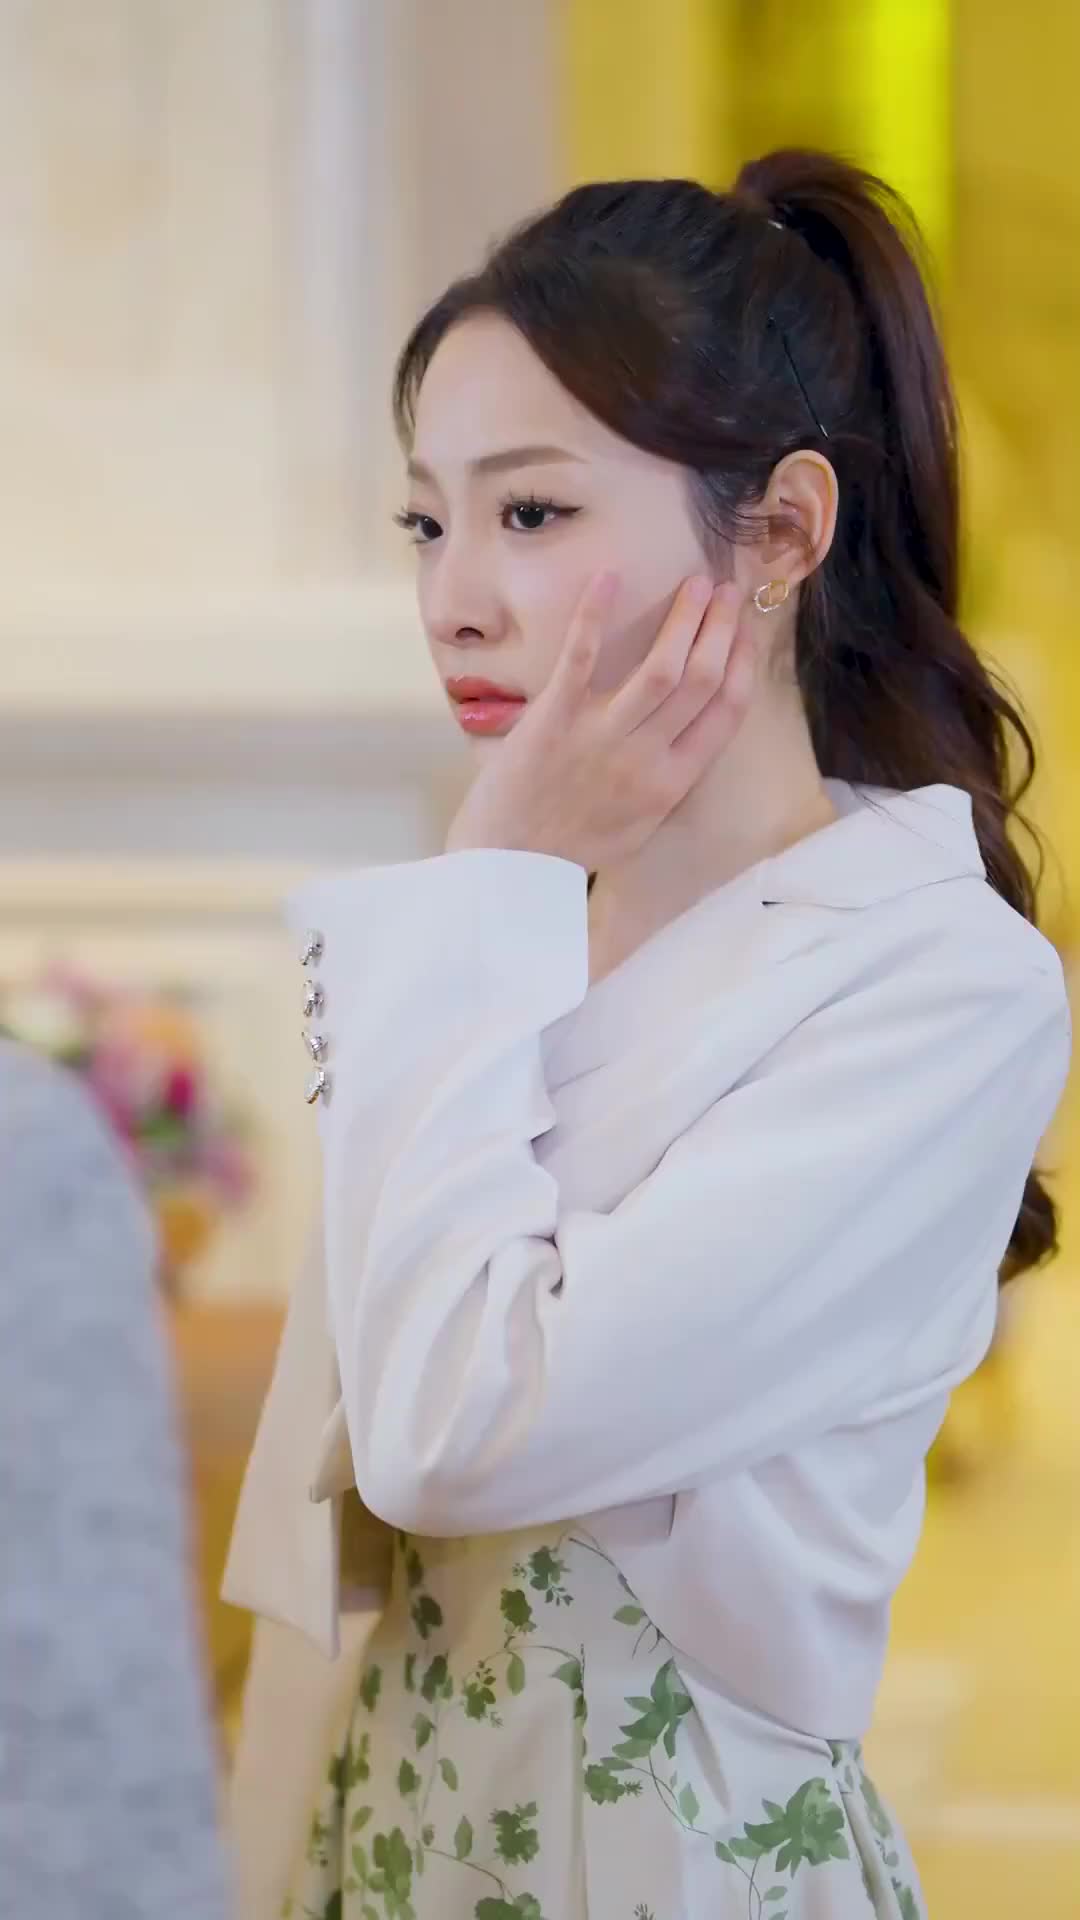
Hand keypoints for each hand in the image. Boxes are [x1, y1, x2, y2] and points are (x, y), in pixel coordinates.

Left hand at [445, 571, 757, 868]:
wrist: (509, 864)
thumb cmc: (572, 847)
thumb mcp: (640, 826)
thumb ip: (669, 781)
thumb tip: (691, 736)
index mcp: (672, 782)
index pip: (727, 712)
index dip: (742, 663)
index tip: (745, 631)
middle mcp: (646, 757)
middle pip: (701, 680)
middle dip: (720, 629)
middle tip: (724, 591)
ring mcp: (601, 735)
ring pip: (662, 667)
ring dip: (684, 619)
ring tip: (695, 584)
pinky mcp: (555, 718)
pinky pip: (581, 657)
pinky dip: (595, 614)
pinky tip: (609, 577)